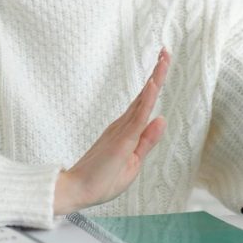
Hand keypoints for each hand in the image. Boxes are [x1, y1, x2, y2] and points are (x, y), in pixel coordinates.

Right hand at [53, 48, 169, 214]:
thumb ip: (147, 141)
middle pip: (145, 94)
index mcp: (126, 131)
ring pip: (143, 100)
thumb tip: (162, 119)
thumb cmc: (101, 181)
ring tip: (163, 59)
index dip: (154, 83)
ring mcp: (122, 130)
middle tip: (165, 51)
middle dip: (157, 72)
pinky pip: (138, 116)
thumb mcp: (133, 162)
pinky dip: (147, 99)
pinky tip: (153, 84)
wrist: (77, 191)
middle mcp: (123, 125)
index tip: (162, 64)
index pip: (144, 103)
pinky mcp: (122, 139)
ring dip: (155, 79)